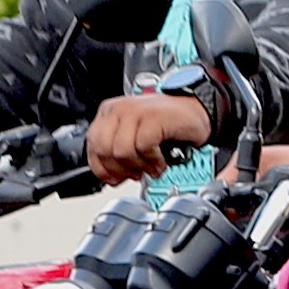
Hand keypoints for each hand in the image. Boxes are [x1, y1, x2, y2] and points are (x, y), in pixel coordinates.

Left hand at [83, 92, 212, 181]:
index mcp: (109, 113)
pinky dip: (153, 160)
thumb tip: (110, 177)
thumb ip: (117, 152)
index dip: (103, 169)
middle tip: (137, 173)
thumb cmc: (167, 124)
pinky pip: (142, 147)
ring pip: (121, 152)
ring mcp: (134, 112)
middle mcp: (118, 110)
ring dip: (139, 166)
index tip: (117, 178)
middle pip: (103, 150)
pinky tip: (161, 160)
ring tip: (152, 167)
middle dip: (120, 170)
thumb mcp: (135, 137)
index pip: (92, 147)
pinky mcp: (152, 117)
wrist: (195, 110)